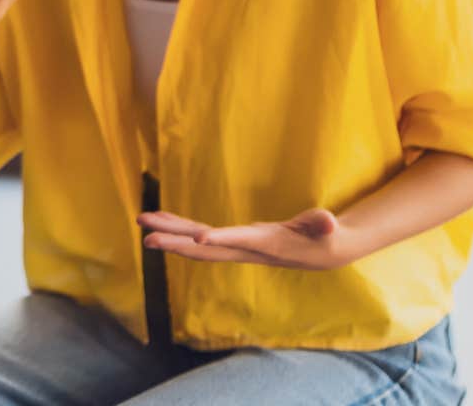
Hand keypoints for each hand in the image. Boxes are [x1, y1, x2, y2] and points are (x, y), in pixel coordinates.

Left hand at [138, 208, 357, 270]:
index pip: (239, 242)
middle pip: (206, 248)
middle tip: (148, 238)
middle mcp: (245, 249)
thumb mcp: (326, 229)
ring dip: (170, 234)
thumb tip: (330, 222)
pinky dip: (180, 227)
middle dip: (177, 244)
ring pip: (197, 243)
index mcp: (266, 244)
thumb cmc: (324, 237)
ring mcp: (236, 246)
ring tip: (142, 221)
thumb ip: (322, 224)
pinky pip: (200, 235)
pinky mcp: (233, 240)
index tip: (198, 240)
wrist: (322, 252)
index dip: (221, 240)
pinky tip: (162, 220)